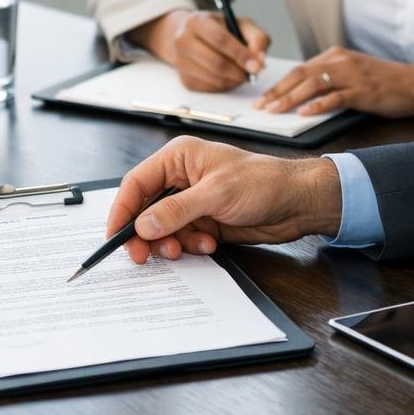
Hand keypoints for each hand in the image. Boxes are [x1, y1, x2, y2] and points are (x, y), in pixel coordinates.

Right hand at [106, 136, 341, 263]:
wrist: (297, 203)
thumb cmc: (264, 183)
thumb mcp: (216, 195)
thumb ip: (176, 211)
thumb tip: (142, 224)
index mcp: (179, 158)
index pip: (136, 183)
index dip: (123, 210)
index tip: (115, 236)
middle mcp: (182, 178)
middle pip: (145, 209)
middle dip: (145, 234)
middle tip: (144, 256)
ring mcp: (193, 201)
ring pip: (162, 228)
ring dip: (172, 243)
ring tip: (189, 248)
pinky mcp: (204, 220)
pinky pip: (182, 238)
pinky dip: (191, 246)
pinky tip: (210, 244)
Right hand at [135, 9, 270, 91]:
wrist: (193, 37)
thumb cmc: (220, 30)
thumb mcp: (241, 25)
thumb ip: (257, 38)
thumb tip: (260, 60)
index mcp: (197, 21)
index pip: (220, 40)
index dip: (240, 54)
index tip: (257, 65)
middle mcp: (183, 40)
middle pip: (216, 63)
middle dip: (239, 72)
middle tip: (252, 73)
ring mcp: (180, 62)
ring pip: (214, 78)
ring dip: (234, 80)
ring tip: (242, 73)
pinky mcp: (184, 80)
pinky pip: (210, 88)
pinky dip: (225, 86)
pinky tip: (229, 76)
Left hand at [254, 47, 413, 117]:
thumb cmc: (383, 83)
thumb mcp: (352, 74)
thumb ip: (329, 80)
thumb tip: (300, 98)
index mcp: (334, 56)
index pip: (299, 70)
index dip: (278, 84)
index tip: (262, 98)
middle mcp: (340, 61)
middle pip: (300, 75)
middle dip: (277, 91)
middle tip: (260, 107)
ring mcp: (352, 75)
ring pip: (313, 84)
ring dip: (290, 98)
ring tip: (274, 111)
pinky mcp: (364, 91)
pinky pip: (336, 97)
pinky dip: (317, 105)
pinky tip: (304, 113)